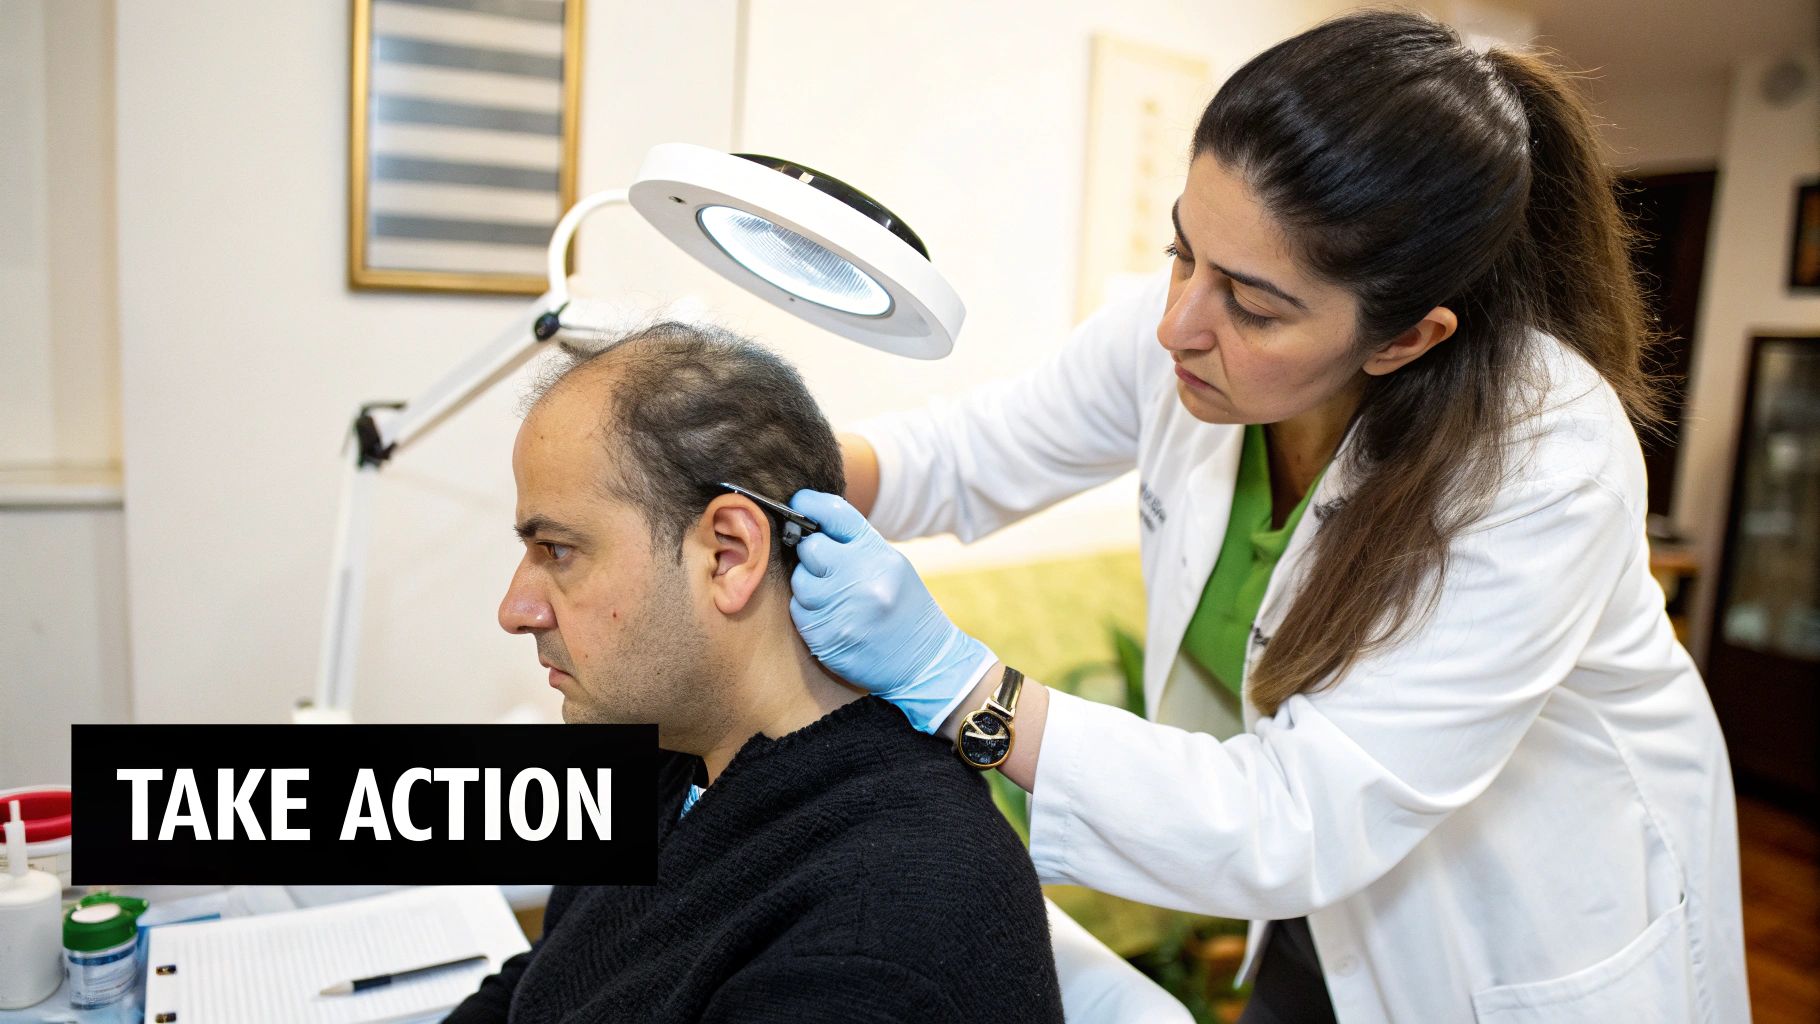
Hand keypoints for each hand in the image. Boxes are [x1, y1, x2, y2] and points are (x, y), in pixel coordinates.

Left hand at [787, 490, 997, 732]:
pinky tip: (833, 618)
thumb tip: (810, 526)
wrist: (927, 660)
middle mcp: (861, 576)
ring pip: (800, 582)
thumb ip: (854, 545)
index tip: (798, 505)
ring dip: (809, 587)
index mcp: (878, 552)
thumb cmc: (905, 608)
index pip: (833, 513)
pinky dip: (809, 613)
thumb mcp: (891, 565)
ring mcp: (843, 608)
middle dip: (811, 555)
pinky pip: (799, 612)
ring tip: (834, 597)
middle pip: (809, 547)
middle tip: (827, 569)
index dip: (808, 504)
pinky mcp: (827, 636)